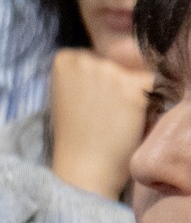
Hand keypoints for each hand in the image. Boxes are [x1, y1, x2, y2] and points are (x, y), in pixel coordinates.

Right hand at [49, 48, 152, 198]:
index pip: (98, 58)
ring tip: (118, 120)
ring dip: (137, 95)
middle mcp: (86, 59)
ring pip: (140, 76)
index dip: (100, 83)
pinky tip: (133, 122)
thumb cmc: (77, 136)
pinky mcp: (132, 90)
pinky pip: (157, 88)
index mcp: (65, 59)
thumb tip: (125, 54)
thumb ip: (86, 73)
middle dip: (120, 87)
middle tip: (105, 115)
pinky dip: (152, 105)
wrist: (82, 168)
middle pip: (120, 65)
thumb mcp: (70, 95)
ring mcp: (109, 73)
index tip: (88, 104)